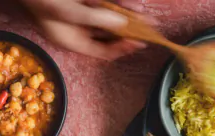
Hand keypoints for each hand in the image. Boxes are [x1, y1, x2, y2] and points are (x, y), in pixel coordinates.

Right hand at [19, 0, 146, 59]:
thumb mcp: (66, 12)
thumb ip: (94, 18)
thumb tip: (120, 22)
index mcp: (70, 40)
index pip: (102, 52)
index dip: (121, 49)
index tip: (138, 42)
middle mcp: (76, 29)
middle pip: (108, 35)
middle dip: (128, 29)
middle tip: (148, 26)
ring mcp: (79, 14)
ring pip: (108, 17)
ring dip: (125, 14)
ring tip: (143, 13)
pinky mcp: (81, 1)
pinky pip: (101, 4)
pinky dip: (115, 3)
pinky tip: (129, 3)